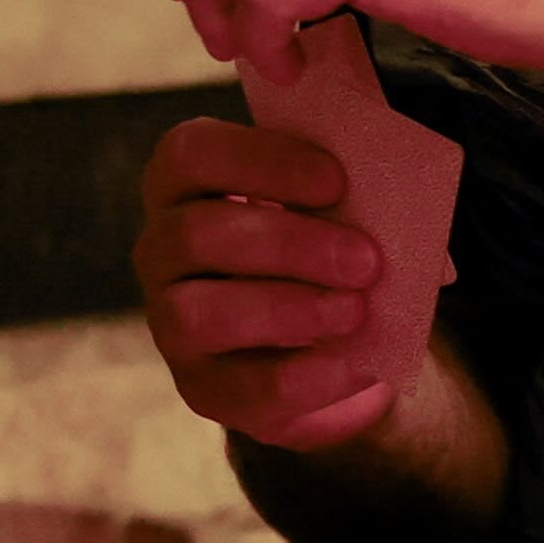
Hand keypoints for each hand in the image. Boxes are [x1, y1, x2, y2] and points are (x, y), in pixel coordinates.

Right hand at [131, 114, 401, 450]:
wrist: (326, 347)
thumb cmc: (322, 253)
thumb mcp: (328, 211)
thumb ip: (343, 195)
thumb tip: (383, 203)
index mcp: (184, 186)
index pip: (191, 155)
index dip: (260, 162)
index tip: (335, 180)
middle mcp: (160, 250)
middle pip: (195, 234)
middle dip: (288, 245)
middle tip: (366, 259)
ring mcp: (170, 322)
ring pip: (198, 313)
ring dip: (287, 310)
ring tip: (356, 311)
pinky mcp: (203, 387)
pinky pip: (247, 385)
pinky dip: (310, 374)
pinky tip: (356, 362)